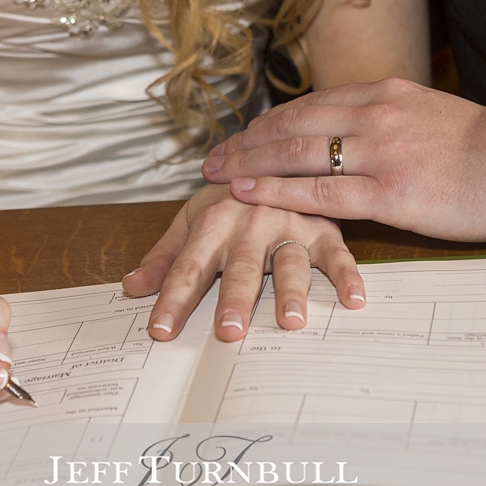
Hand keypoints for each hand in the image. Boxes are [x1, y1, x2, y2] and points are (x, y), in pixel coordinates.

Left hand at [122, 185, 364, 342]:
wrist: (276, 154)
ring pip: (289, 262)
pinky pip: (337, 254)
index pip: (188, 267)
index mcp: (213, 221)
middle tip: (229, 331)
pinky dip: (347, 276)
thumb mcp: (189, 221)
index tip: (161, 330)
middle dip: (233, 299)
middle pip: (240, 268)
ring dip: (291, 291)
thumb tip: (131, 287)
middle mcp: (251, 223)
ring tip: (291, 321)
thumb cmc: (227, 199)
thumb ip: (164, 257)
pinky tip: (353, 300)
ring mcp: (289, 225)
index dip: (173, 299)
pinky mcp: (323, 229)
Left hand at [202, 78, 485, 242]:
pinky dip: (277, 191)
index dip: (266, 124)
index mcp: (383, 95)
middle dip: (245, 143)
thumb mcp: (426, 114)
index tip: (240, 137)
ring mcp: (380, 153)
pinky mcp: (390, 194)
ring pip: (295, 154)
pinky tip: (247, 192)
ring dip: (248, 165)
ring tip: (215, 175)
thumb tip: (343, 133)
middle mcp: (374, 116)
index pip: (308, 106)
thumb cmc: (480, 150)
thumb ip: (381, 120)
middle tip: (212, 157)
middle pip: (291, 125)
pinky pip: (319, 192)